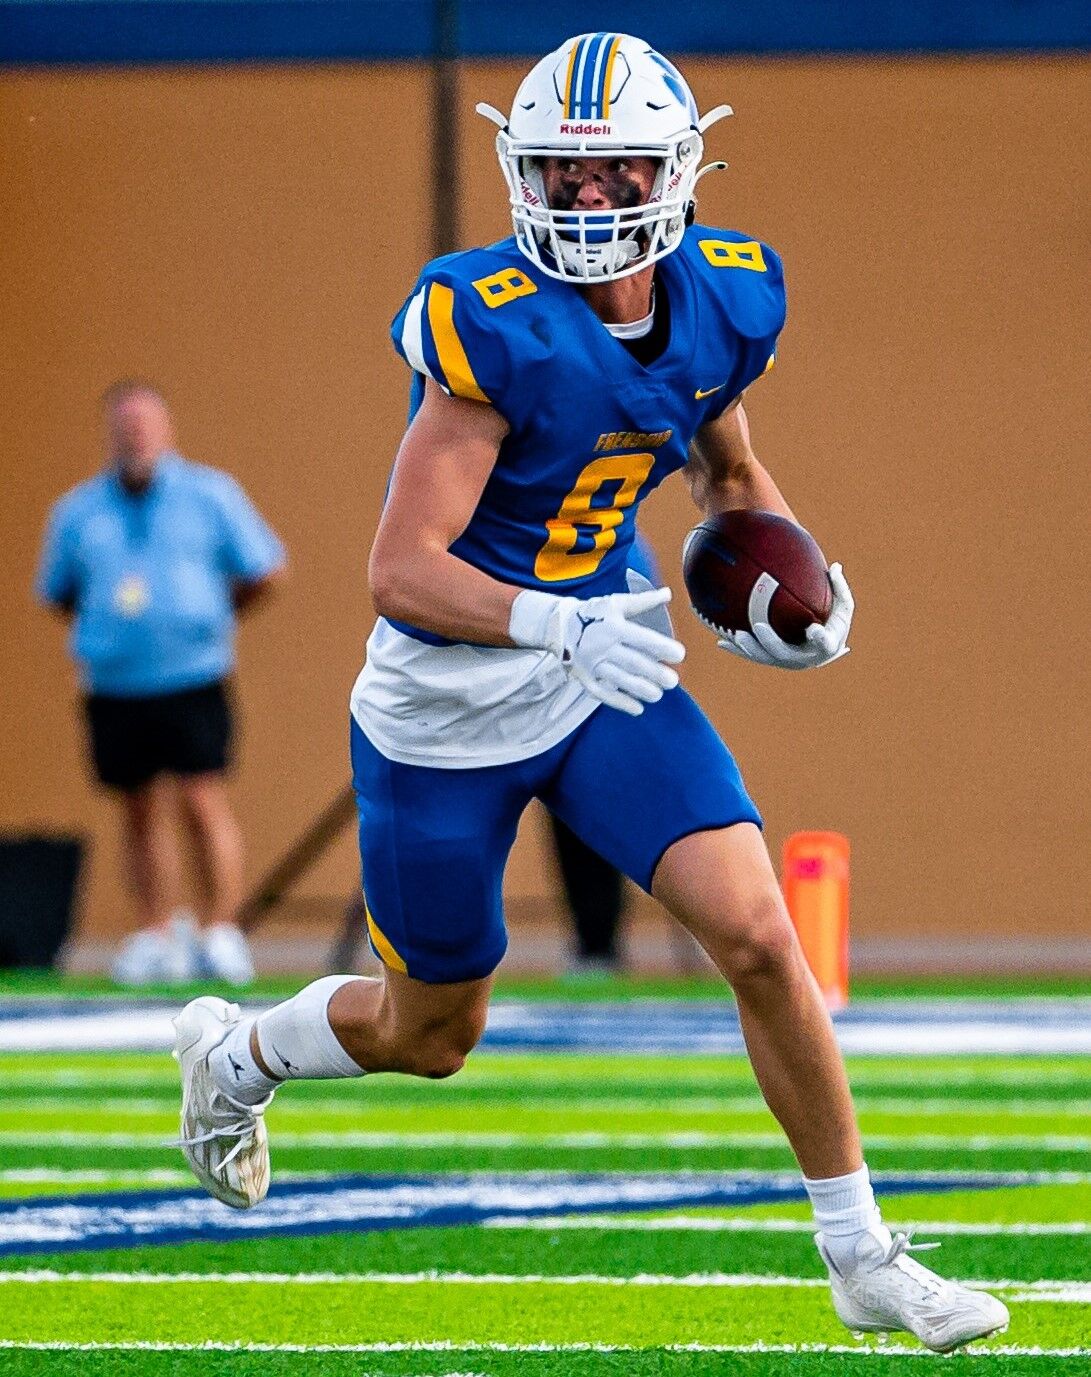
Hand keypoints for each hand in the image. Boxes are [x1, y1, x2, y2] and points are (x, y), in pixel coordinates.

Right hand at [510, 587, 685, 715]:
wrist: (558, 626)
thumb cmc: (593, 614)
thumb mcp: (615, 603)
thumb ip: (642, 601)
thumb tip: (668, 593)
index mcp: (613, 626)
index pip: (640, 638)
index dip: (660, 647)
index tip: (679, 654)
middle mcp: (603, 646)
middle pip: (632, 662)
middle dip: (654, 673)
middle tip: (673, 681)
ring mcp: (593, 664)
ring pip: (618, 680)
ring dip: (639, 689)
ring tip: (658, 695)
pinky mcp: (585, 677)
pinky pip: (602, 693)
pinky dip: (619, 702)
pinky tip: (638, 709)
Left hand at [718, 563, 853, 670]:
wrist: (824, 649)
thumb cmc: (834, 624)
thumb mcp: (842, 607)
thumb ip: (839, 589)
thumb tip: (836, 566)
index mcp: (825, 645)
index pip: (824, 643)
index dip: (819, 638)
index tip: (814, 629)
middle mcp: (804, 659)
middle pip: (785, 654)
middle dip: (771, 642)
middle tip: (760, 626)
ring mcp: (786, 662)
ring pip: (765, 658)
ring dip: (750, 648)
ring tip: (736, 635)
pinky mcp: (772, 661)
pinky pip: (753, 655)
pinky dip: (737, 649)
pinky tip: (720, 641)